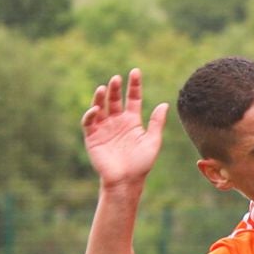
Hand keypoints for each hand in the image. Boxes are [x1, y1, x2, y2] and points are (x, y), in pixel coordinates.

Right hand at [82, 68, 167, 189]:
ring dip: (101, 97)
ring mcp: (104, 128)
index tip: (135, 72)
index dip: (134, 85)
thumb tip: (164, 104)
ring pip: (101, 107)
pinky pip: (89, 122)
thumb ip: (156, 123)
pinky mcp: (92, 137)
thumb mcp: (152, 141)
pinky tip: (96, 109)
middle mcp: (117, 122)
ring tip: (104, 88)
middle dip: (115, 88)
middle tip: (117, 78)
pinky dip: (91, 114)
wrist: (127, 181)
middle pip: (115, 100)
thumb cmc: (141, 164)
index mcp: (132, 121)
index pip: (133, 98)